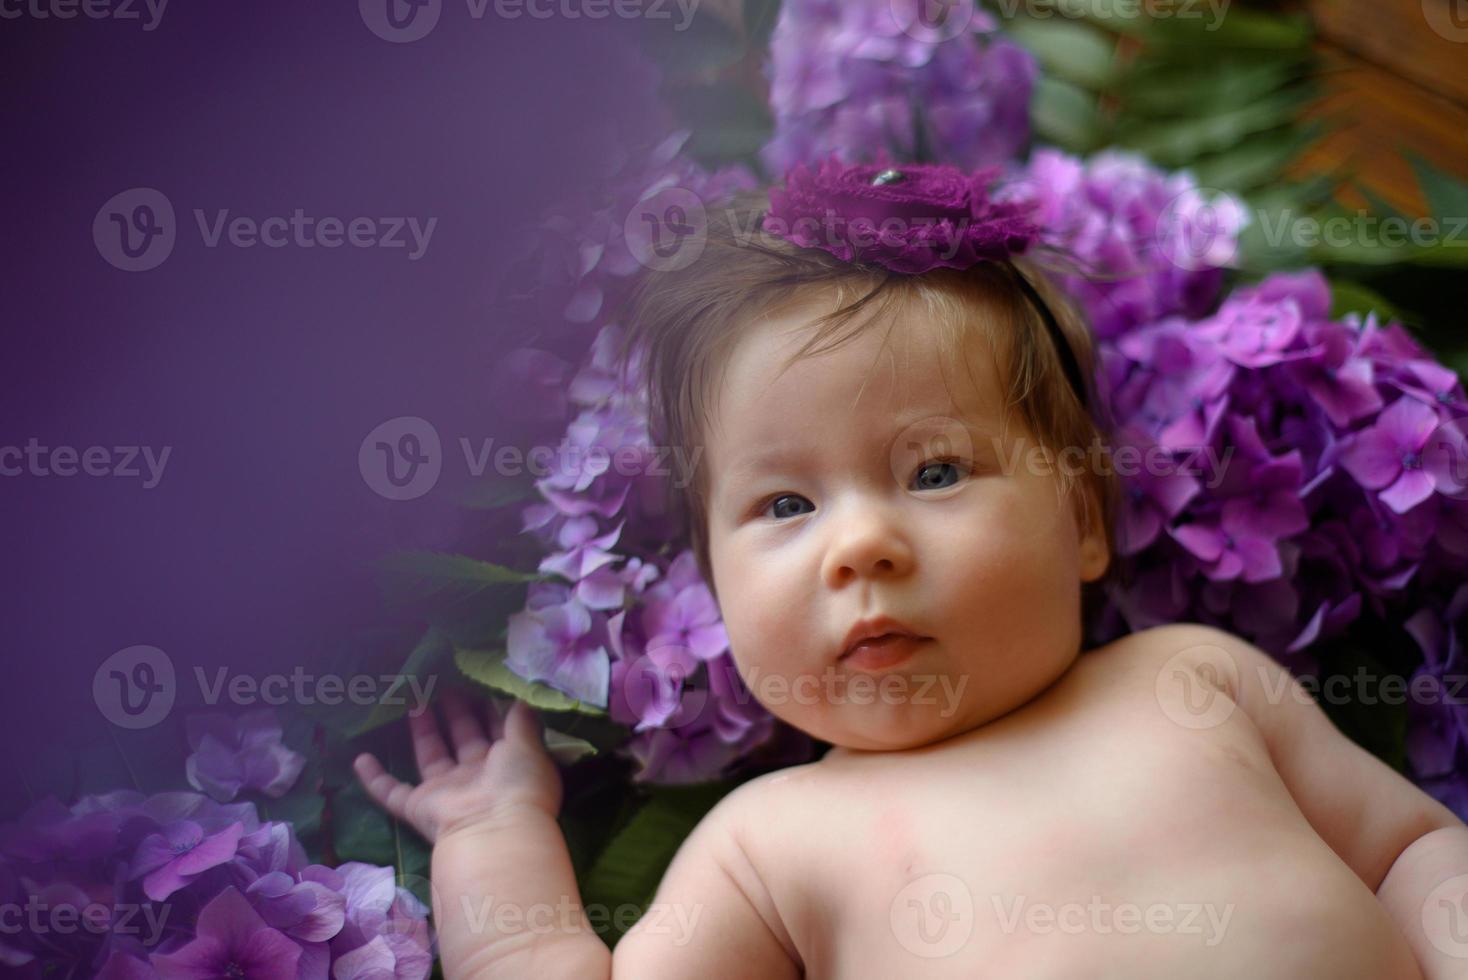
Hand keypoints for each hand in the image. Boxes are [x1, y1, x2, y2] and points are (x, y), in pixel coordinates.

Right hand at [353, 687, 562, 844]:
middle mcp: (477, 777)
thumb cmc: (516, 784)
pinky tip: (360, 759)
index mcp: (506, 764)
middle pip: (463, 737)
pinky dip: (375, 780)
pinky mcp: (418, 808)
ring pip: (431, 756)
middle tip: (443, 681)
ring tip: (413, 698)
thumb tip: (522, 698)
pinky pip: (391, 793)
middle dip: (455, 710)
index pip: (496, 730)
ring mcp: (447, 793)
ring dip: (422, 729)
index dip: (487, 707)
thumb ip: (521, 721)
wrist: (493, 832)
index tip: (475, 680)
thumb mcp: (528, 745)